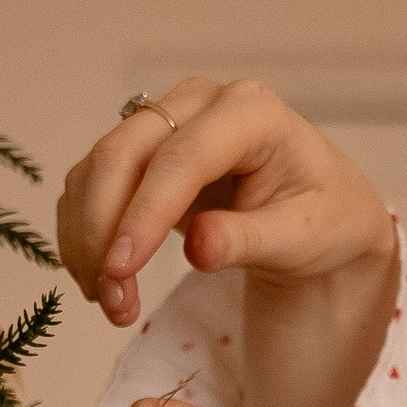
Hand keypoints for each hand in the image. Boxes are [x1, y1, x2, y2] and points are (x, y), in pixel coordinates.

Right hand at [57, 78, 395, 333]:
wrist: (321, 211)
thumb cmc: (323, 217)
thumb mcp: (303, 237)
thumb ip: (250, 239)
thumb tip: (198, 245)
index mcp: (250, 111)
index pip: (182, 158)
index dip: (145, 214)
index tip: (120, 269)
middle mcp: (198, 103)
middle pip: (122, 154)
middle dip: (103, 231)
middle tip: (110, 301)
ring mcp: (163, 121)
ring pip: (96, 170)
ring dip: (87, 239)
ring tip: (112, 303)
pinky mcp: (139, 151)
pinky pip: (90, 185)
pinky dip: (83, 233)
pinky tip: (100, 279)